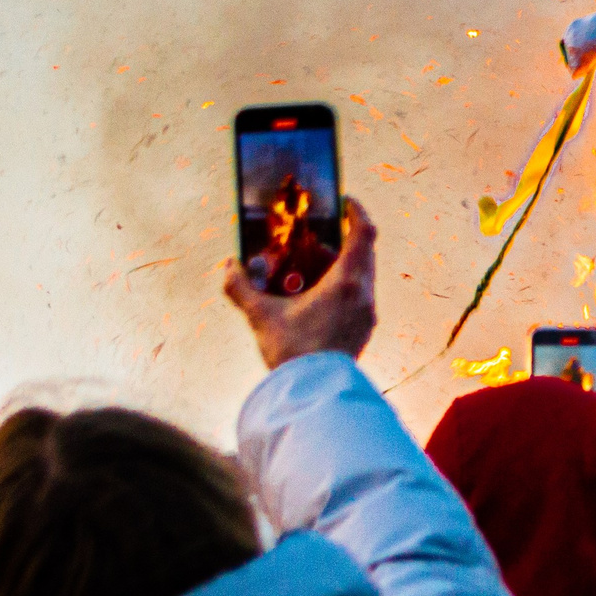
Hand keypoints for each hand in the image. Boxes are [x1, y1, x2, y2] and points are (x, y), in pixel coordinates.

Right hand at [223, 196, 377, 369]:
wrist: (313, 393)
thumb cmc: (292, 351)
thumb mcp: (261, 316)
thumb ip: (241, 287)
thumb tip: (228, 266)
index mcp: (346, 282)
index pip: (363, 234)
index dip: (357, 213)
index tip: (346, 201)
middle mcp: (364, 294)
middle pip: (364, 253)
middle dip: (342, 240)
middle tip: (316, 238)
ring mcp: (368, 314)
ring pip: (362, 276)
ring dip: (341, 266)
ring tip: (310, 269)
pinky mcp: (364, 330)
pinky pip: (358, 297)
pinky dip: (342, 287)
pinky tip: (316, 298)